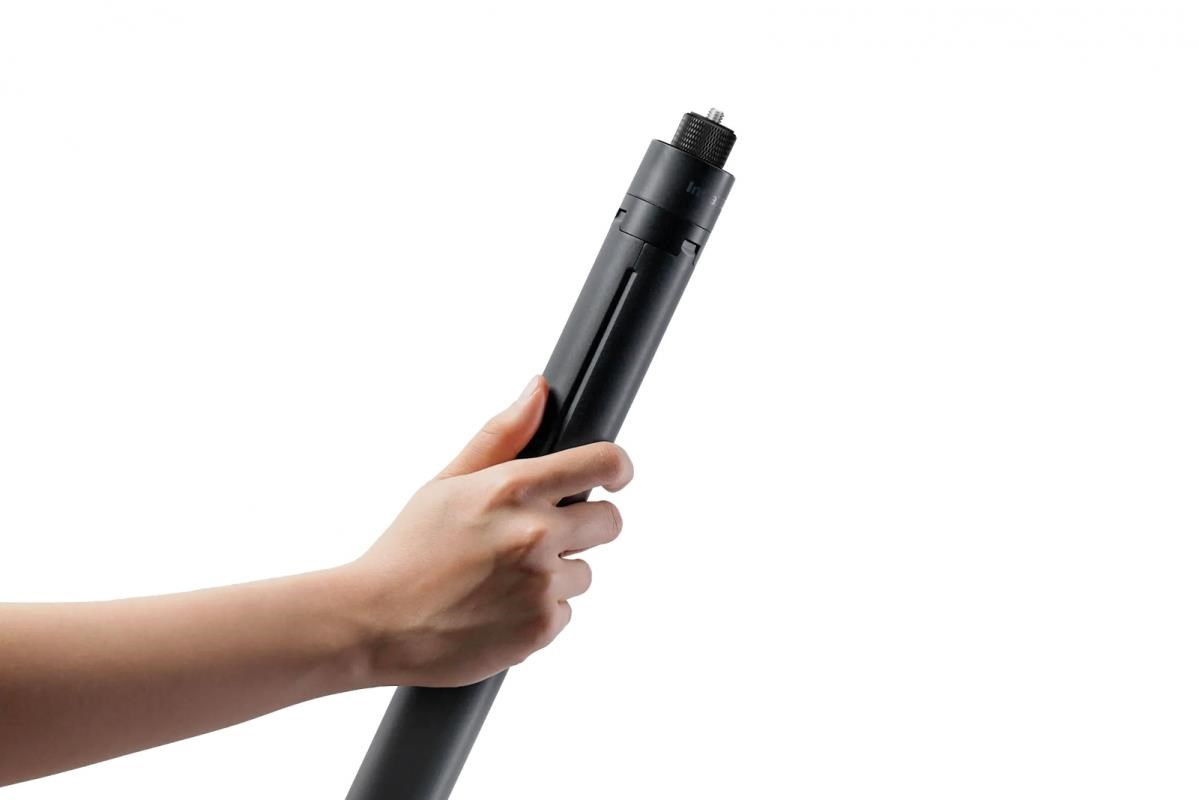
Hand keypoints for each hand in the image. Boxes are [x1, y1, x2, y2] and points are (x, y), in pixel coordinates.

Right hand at [345, 376, 632, 687]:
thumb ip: (502, 436)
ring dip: (555, 575)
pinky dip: (538, 613)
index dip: (618, 468)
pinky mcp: (540, 628)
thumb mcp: (448, 482)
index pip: (603, 463)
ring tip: (499, 580)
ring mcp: (541, 584)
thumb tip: (539, 389)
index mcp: (513, 487)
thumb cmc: (408, 548)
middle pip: (611, 522)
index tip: (616, 476)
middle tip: (543, 537)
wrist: (373, 623)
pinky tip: (496, 610)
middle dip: (587, 526)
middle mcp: (536, 533)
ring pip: (584, 573)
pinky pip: (563, 613)